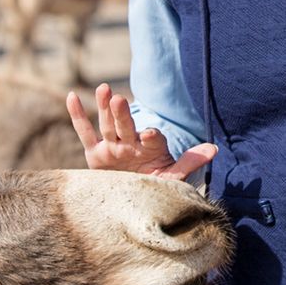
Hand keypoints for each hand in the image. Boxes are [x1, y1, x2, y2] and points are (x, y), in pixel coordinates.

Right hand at [66, 83, 216, 179]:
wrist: (135, 195)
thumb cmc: (155, 184)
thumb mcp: (173, 176)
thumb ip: (189, 162)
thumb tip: (214, 148)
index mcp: (151, 149)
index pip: (151, 140)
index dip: (150, 137)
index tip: (149, 135)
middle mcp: (130, 144)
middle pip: (126, 126)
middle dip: (123, 115)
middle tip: (120, 99)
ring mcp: (112, 146)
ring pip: (107, 124)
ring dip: (104, 107)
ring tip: (103, 89)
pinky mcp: (95, 153)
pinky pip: (85, 132)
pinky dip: (77, 115)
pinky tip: (72, 96)